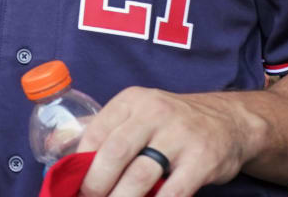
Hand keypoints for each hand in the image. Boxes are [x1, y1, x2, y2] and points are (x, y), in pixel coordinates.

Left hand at [76, 87, 263, 196]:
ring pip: (140, 177)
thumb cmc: (173, 124)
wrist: (231, 122)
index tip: (71, 185)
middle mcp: (155, 113)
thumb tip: (57, 151)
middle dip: (95, 186)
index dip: (79, 164)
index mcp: (133, 101)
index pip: (95, 132)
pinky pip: (172, 193)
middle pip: (114, 154)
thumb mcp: (139, 114)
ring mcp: (180, 137)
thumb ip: (105, 131)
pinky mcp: (202, 161)